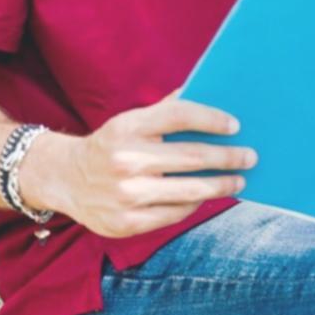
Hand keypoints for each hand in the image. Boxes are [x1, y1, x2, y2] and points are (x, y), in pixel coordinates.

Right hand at [21, 92, 254, 238]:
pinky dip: (194, 204)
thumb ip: (167, 109)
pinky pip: (174, 213)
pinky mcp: (125, 222)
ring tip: (239, 181)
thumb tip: (212, 92)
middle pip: (192, 157)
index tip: (236, 126)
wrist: (63, 178)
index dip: (212, 119)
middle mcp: (126, 159)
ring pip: (189, 190)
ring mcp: (125, 194)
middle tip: (250, 157)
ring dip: (221, 186)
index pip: (180, 115)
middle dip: (228, 158)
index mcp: (128, 127)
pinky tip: (205, 197)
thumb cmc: (111, 144)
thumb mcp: (131, 120)